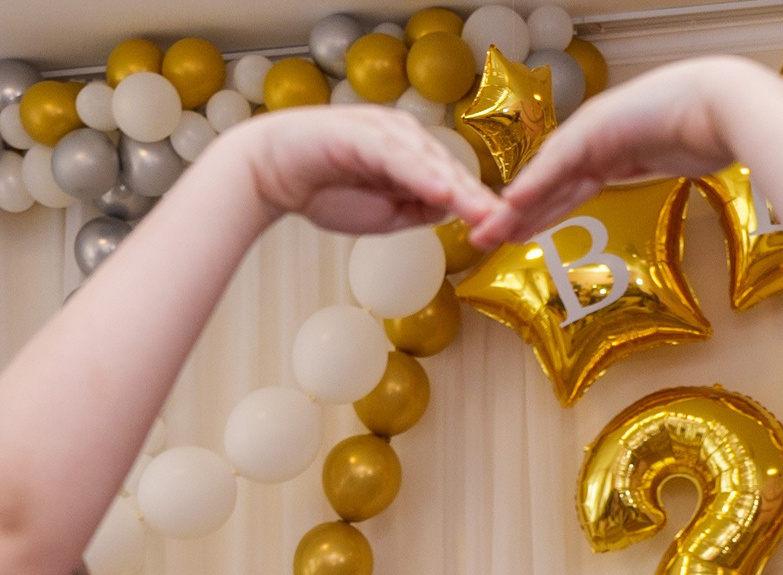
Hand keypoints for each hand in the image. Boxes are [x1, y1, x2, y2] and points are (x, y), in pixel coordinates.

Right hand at [233, 105, 501, 235]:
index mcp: (414, 157)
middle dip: (479, 201)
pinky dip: (421, 174)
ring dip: (458, 188)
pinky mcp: (363, 134)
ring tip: (483, 212)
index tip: (505, 235)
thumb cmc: (327, 190)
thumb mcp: (386, 214)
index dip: (479, 209)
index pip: (454, 184)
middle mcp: (405, 139)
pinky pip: (398, 156)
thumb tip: (452, 212)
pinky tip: (441, 193)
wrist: (275, 173)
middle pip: (451, 171)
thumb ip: (419, 210)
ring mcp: (385, 133)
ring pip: (431, 162)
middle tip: (507, 226)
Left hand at [473, 59, 756, 244]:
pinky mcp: (595, 132)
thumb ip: (662, 162)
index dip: (539, 210)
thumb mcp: (677, 155)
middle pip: (546, 186)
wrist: (722, 106)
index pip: (565, 186)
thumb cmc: (710, 129)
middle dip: (516, 217)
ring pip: (544, 179)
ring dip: (514, 210)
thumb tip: (674, 173)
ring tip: (486, 234)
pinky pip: (559, 165)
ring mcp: (592, 134)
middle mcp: (594, 140)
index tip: (516, 235)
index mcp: (610, 148)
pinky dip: (535, 185)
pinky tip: (511, 204)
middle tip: (485, 240)